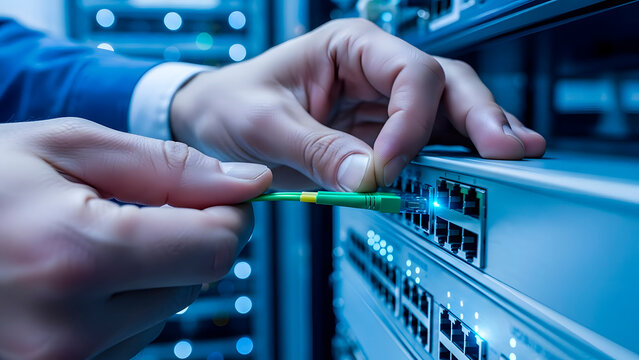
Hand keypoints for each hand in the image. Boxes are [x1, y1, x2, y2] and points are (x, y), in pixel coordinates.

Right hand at [0, 118, 270, 358]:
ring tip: (91, 243)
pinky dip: (122, 307)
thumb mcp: (65, 148)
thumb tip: (250, 183)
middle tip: (138, 210)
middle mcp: (68, 331)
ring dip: (152, 276)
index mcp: (76, 256)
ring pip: (165, 315)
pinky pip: (127, 341)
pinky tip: (78, 278)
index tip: (218, 194)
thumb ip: (168, 167)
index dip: (229, 215)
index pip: (214, 248)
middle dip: (187, 241)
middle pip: (195, 283)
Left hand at [171, 18, 544, 191]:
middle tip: (510, 148)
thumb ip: (316, 150)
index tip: (390, 165)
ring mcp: (382, 106)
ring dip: (478, 139)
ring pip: (447, 116)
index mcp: (350, 47)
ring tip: (513, 160)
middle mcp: (375, 71)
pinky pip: (423, 149)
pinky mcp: (379, 139)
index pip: (408, 72)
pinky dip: (450, 162)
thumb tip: (368, 180)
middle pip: (445, 86)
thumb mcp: (263, 124)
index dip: (412, 119)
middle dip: (480, 116)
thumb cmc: (232, 105)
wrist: (216, 124)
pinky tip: (475, 175)